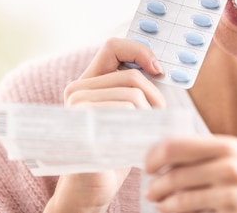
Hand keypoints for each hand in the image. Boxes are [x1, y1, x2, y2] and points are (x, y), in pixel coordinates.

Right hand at [44, 37, 166, 212]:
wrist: (91, 189)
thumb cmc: (112, 151)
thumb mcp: (125, 114)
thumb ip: (133, 89)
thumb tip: (158, 67)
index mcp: (87, 82)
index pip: (113, 46)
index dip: (139, 50)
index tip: (158, 69)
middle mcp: (77, 90)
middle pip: (131, 76)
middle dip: (155, 96)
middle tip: (160, 116)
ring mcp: (76, 107)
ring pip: (131, 95)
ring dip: (150, 114)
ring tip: (148, 132)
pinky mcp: (82, 124)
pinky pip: (123, 110)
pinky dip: (140, 124)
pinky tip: (139, 140)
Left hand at [144, 135, 236, 212]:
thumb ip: (215, 152)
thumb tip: (176, 154)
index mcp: (229, 145)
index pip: (178, 145)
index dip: (155, 156)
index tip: (148, 164)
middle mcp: (229, 165)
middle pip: (175, 172)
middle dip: (155, 183)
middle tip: (149, 189)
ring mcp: (232, 191)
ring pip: (181, 197)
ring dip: (163, 201)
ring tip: (157, 202)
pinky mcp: (233, 211)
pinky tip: (172, 212)